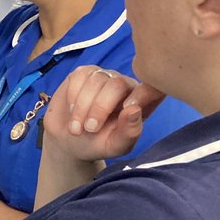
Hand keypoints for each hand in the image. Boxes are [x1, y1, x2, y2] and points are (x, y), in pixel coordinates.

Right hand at [43, 66, 165, 163]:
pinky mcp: (84, 74)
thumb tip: (133, 110)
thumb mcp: (116, 146)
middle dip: (100, 108)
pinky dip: (73, 95)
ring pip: (96, 80)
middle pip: (117, 84)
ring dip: (82, 106)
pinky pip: (79, 76)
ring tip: (76, 127)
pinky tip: (72, 110)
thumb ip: (130, 132)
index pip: (151, 88)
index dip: (141, 96)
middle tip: (90, 129)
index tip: (125, 112)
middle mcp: (125, 85)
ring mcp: (104, 77)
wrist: (68, 141)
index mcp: (142, 101)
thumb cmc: (97, 143)